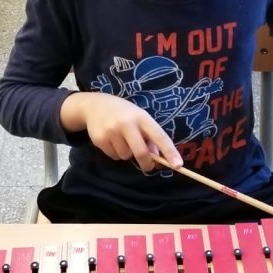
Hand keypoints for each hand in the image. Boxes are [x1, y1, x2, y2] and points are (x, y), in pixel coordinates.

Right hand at [65, 92, 181, 172]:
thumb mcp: (139, 118)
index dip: (170, 151)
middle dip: (147, 163)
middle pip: (141, 152)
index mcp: (142, 117)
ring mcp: (112, 131)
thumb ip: (149, 136)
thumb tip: (157, 157)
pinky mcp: (100, 139)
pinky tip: (112, 140)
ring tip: (122, 140)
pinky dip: (115, 153)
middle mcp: (127, 123)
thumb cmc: (124, 113)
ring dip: (127, 154)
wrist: (95, 105)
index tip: (178, 165)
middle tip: (148, 166)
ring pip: (126, 156)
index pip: (159, 136)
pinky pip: (114, 156)